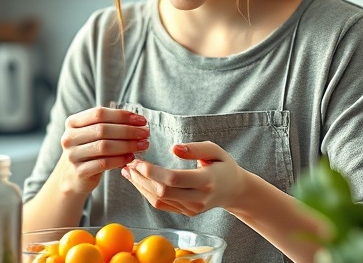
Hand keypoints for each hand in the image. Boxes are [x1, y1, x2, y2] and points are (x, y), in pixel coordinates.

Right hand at [56, 107, 149, 195]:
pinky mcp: (79, 172)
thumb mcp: (92, 134)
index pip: (99, 113)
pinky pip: (103, 164)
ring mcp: (72, 155)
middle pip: (102, 129)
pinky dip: (120, 160)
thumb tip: (138, 121)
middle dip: (128, 130)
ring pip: (104, 146)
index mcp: (72, 123)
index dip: (122, 115)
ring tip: (142, 145)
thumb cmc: (88, 151)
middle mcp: (69, 137)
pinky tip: (131, 158)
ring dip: (127, 145)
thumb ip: (109, 125)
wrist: (72, 177)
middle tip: (145, 133)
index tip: (141, 120)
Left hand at [121, 142, 245, 215]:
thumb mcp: (215, 150)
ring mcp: (191, 209)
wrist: (234, 190)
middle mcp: (198, 199)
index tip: (137, 161)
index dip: (152, 171)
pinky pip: (161, 205)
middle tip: (128, 163)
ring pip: (159, 200)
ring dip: (140, 185)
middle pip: (162, 191)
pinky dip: (146, 193)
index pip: (173, 179)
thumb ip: (195, 148)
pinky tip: (137, 181)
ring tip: (128, 171)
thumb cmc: (223, 166)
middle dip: (141, 178)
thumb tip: (174, 148)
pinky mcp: (186, 212)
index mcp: (206, 181)